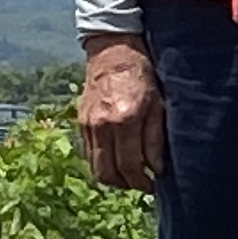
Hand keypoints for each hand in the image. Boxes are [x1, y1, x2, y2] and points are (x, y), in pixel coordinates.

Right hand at [75, 35, 163, 191]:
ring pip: (94, 167)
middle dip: (124, 185)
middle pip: (106, 173)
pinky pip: (88, 154)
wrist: (112, 52)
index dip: (140, 182)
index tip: (151, 186)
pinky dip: (101, 163)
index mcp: (125, 120)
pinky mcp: (80, 122)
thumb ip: (155, 139)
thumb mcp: (157, 104)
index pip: (129, 165)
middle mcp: (102, 126)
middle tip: (140, 184)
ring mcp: (87, 125)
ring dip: (111, 177)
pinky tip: (115, 159)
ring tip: (129, 175)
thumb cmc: (141, 76)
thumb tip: (155, 168)